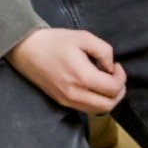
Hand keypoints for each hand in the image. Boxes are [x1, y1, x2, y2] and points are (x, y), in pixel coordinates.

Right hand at [9, 24, 125, 114]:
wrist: (26, 49)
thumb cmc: (55, 41)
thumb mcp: (84, 37)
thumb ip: (104, 51)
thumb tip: (111, 67)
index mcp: (82, 77)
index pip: (113, 89)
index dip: (121, 77)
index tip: (116, 65)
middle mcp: (76, 94)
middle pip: (109, 105)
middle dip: (119, 92)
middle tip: (116, 77)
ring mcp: (67, 101)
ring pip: (98, 110)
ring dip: (108, 99)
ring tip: (106, 82)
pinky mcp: (61, 102)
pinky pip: (86, 109)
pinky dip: (96, 101)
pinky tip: (94, 87)